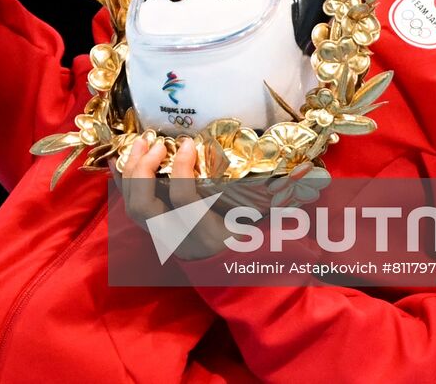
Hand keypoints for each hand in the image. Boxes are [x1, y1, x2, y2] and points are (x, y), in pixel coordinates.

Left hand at [112, 136, 319, 261]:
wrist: (250, 293)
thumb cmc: (266, 260)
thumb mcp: (278, 235)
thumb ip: (287, 209)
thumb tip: (313, 174)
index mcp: (209, 240)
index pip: (183, 204)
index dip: (180, 172)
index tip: (190, 143)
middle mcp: (182, 242)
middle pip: (144, 208)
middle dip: (143, 172)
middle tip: (158, 143)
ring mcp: (168, 239)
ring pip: (134, 208)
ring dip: (132, 172)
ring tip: (142, 142)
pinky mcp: (161, 233)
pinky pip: (134, 206)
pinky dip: (125, 181)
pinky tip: (121, 157)